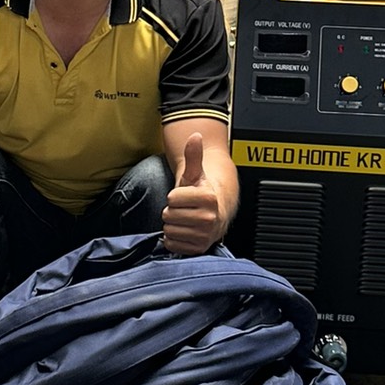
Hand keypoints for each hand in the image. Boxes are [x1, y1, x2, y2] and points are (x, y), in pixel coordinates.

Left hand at [162, 135, 225, 256]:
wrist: (215, 214)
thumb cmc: (201, 194)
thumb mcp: (195, 174)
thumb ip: (193, 155)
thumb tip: (195, 136)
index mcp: (208, 197)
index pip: (171, 198)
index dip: (174, 196)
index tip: (185, 197)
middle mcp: (209, 218)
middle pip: (169, 215)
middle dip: (173, 211)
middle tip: (185, 209)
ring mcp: (204, 235)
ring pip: (169, 230)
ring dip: (173, 225)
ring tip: (185, 220)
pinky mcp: (198, 248)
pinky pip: (172, 244)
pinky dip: (174, 239)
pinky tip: (184, 231)